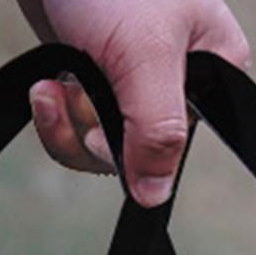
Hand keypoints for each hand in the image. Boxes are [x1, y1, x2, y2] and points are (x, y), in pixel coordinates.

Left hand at [8, 0, 250, 205]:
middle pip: (135, 155)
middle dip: (91, 135)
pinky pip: (74, 125)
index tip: (108, 130)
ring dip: (66, 125)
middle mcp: (174, 81)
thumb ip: (157, 133)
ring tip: (52, 86)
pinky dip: (53, 113)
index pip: (179, 148)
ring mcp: (128, 78)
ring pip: (99, 145)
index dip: (138, 153)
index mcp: (211, 72)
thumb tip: (156, 197)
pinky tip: (44, 84)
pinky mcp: (91, 72)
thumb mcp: (144, 57)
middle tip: (72, 94)